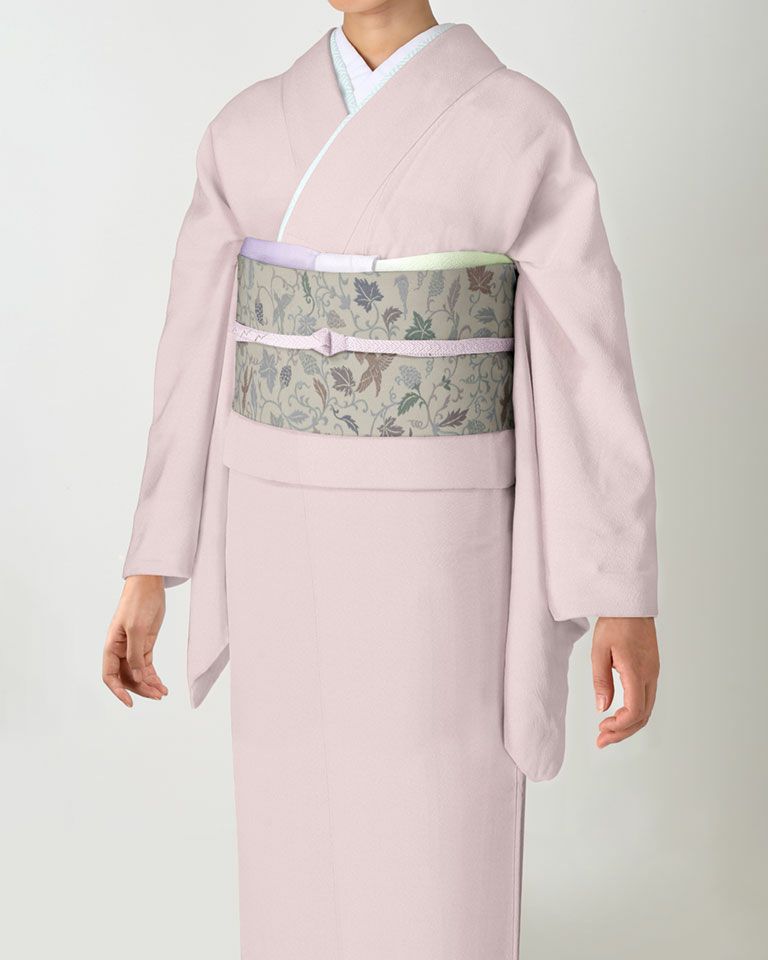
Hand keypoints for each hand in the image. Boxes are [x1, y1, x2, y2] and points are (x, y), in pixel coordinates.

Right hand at [103, 575, 167, 706]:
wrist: (149, 585)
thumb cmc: (138, 602)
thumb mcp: (137, 628)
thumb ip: (135, 654)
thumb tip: (137, 677)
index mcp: (111, 646)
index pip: (109, 675)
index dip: (118, 691)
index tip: (130, 702)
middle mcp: (120, 650)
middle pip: (126, 677)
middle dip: (140, 689)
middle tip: (156, 696)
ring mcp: (133, 648)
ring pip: (138, 673)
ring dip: (148, 685)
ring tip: (162, 693)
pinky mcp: (145, 644)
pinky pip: (147, 665)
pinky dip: (153, 676)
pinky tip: (161, 684)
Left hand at [592, 616, 658, 747]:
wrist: (631, 604)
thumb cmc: (614, 623)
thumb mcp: (599, 651)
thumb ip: (601, 680)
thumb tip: (602, 708)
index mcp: (637, 671)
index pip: (634, 710)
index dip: (619, 726)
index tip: (602, 729)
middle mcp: (650, 675)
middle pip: (643, 715)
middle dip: (622, 732)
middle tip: (601, 740)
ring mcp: (653, 673)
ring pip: (646, 709)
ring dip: (628, 724)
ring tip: (607, 731)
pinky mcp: (651, 669)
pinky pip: (646, 698)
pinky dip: (634, 712)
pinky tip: (618, 714)